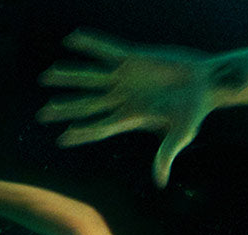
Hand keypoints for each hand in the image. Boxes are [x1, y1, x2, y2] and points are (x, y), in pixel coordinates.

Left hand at [38, 29, 213, 187]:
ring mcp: (126, 78)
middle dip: (64, 108)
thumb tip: (160, 183)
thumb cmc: (194, 111)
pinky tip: (72, 39)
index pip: (100, 127)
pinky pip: (107, 49)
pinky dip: (91, 44)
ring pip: (91, 77)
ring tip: (46, 77)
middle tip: (42, 115)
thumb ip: (166, 155)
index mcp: (131, 118)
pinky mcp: (134, 57)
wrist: (205, 82)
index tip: (61, 139)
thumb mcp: (181, 134)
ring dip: (70, 76)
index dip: (81, 132)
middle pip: (87, 104)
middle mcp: (123, 98)